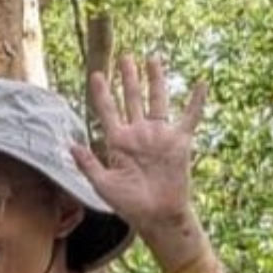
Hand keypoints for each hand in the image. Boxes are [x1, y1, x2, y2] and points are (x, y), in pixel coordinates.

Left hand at [71, 53, 205, 235]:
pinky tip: (201, 83)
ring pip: (158, 100)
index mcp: (118, 142)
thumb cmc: (128, 204)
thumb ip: (88, 164)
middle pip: (132, 99)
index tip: (95, 74)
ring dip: (155, 80)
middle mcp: (138, 134)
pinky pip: (190, 117)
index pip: (107, 111)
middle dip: (128, 78)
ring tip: (152, 58)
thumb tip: (71, 144)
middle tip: (125, 57)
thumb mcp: (102, 184)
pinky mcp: (180, 141)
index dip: (101, 93)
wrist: (156, 215)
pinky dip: (197, 101)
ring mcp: (159, 135)